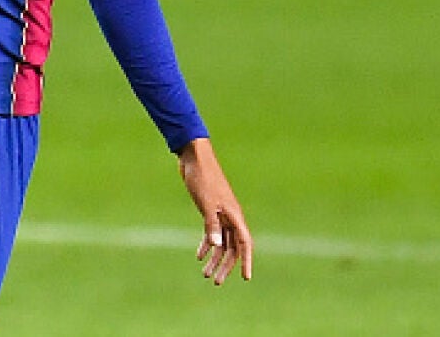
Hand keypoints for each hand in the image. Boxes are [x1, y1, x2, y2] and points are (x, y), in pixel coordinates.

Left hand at [178, 138, 252, 284]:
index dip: (246, 261)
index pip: (245, 243)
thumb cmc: (202, 178)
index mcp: (234, 215)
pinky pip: (212, 233)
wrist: (193, 158)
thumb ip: (212, 224)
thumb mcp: (206, 203)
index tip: (245, 278)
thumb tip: (217, 246)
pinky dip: (207, 244)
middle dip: (226, 266)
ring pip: (222, 242)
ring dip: (215, 258)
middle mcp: (230, 216)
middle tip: (216, 282)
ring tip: (205, 274)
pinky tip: (200, 256)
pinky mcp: (209, 210)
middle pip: (232, 247)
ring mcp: (220, 214)